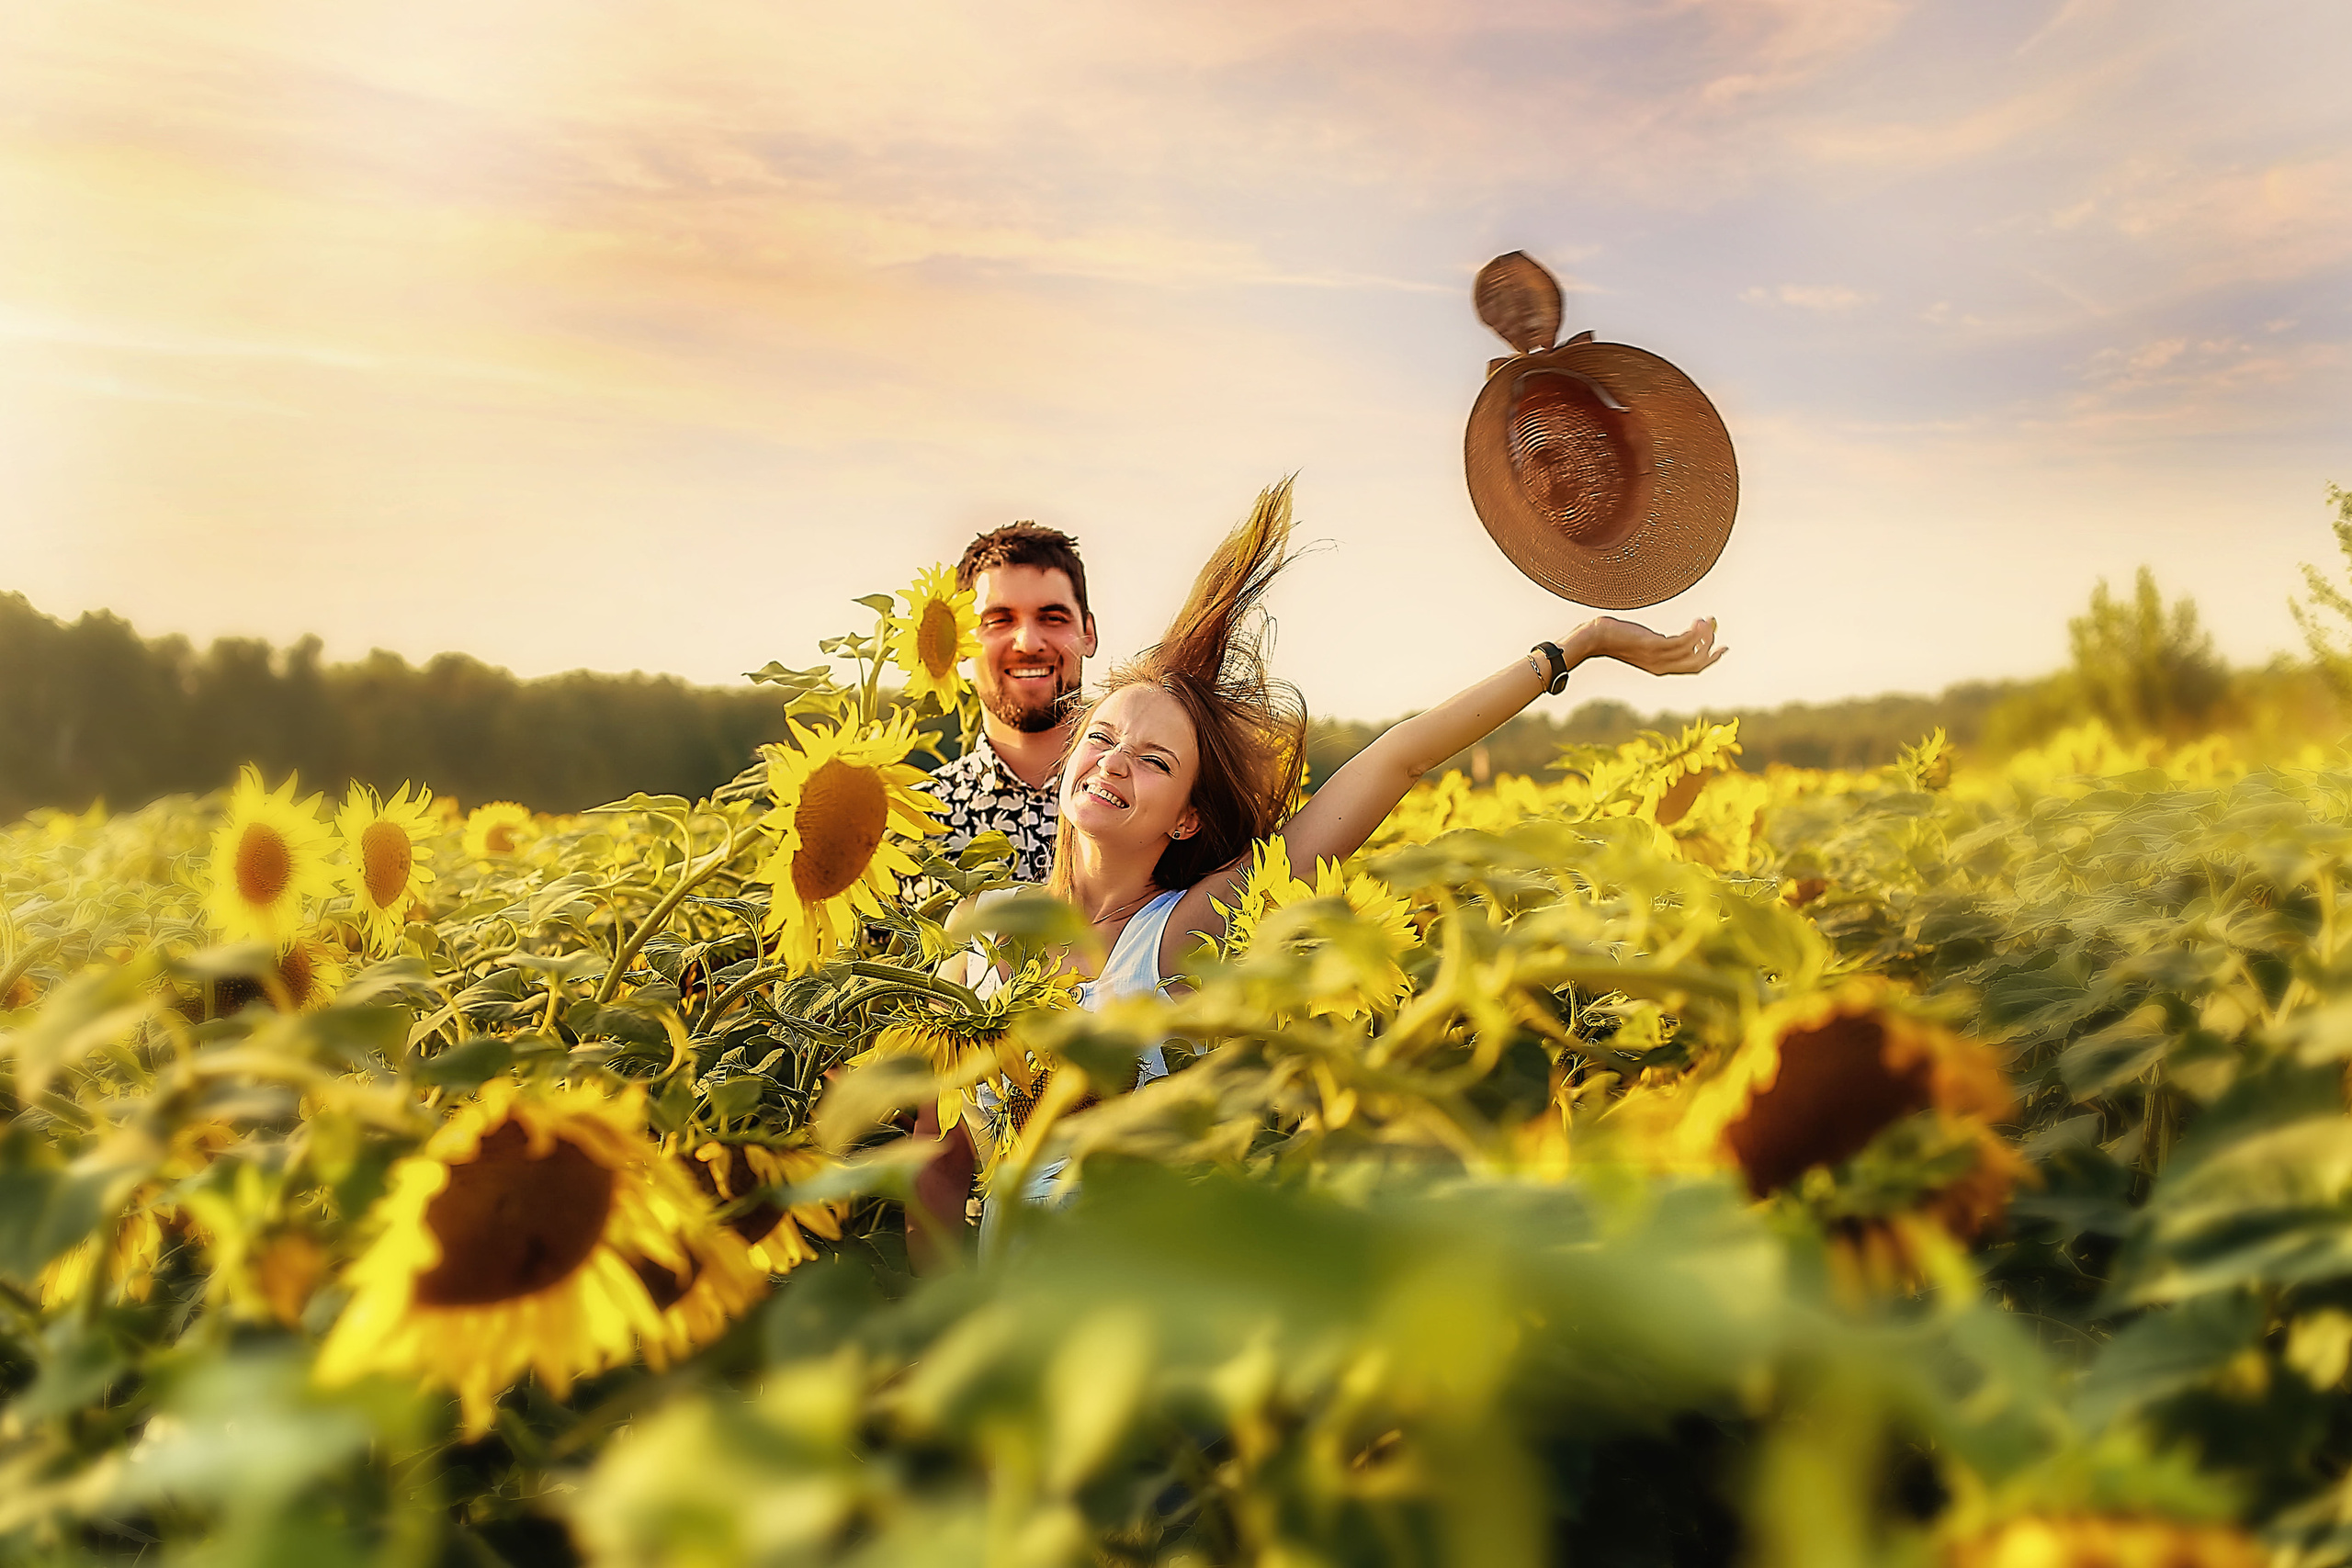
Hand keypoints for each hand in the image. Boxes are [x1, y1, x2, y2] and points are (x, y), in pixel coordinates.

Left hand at [1566, 615, 1723, 675]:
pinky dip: (1696, 632)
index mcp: (1661, 668)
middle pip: (1698, 663)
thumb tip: (1671, 639)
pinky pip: (1683, 641)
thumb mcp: (1643, 643)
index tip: (1723, 647)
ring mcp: (1658, 657)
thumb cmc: (1617, 637)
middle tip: (1715, 627)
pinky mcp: (1653, 645)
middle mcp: (1662, 666)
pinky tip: (1698, 620)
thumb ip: (1658, 644)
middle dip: (1712, 647)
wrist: (1595, 638)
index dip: (1710, 659)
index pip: (1693, 668)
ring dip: (1705, 634)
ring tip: (1706, 619)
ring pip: (1693, 651)